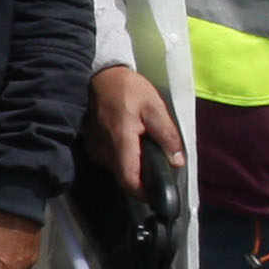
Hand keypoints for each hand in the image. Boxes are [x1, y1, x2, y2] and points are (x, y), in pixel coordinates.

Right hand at [80, 65, 184, 196]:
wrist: (100, 75)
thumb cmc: (128, 89)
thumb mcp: (154, 107)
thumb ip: (167, 136)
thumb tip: (177, 162)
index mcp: (121, 143)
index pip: (129, 181)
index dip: (144, 193)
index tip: (158, 192)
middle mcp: (104, 151)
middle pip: (124, 177)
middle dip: (142, 176)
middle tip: (158, 162)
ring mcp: (95, 149)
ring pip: (117, 169)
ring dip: (132, 165)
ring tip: (144, 147)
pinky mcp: (91, 145)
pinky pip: (110, 160)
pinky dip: (123, 157)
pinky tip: (131, 141)